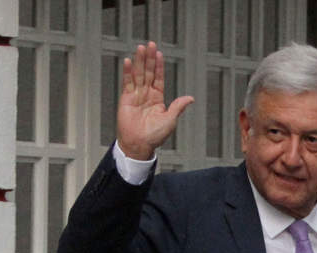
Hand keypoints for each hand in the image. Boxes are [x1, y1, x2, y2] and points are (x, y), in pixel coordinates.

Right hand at [116, 42, 193, 160]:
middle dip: (149, 58)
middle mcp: (146, 94)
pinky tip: (128, 61)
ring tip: (140, 48)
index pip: (159, 78)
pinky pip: (127, 83)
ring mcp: (136, 95)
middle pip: (148, 72)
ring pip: (138, 74)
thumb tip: (190, 98)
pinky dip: (127, 72)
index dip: (159, 65)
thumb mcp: (170, 120)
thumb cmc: (155, 136)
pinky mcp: (126, 99)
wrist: (139, 144)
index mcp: (158, 98)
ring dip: (139, 61)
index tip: (159, 53)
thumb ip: (178, 107)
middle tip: (150, 44)